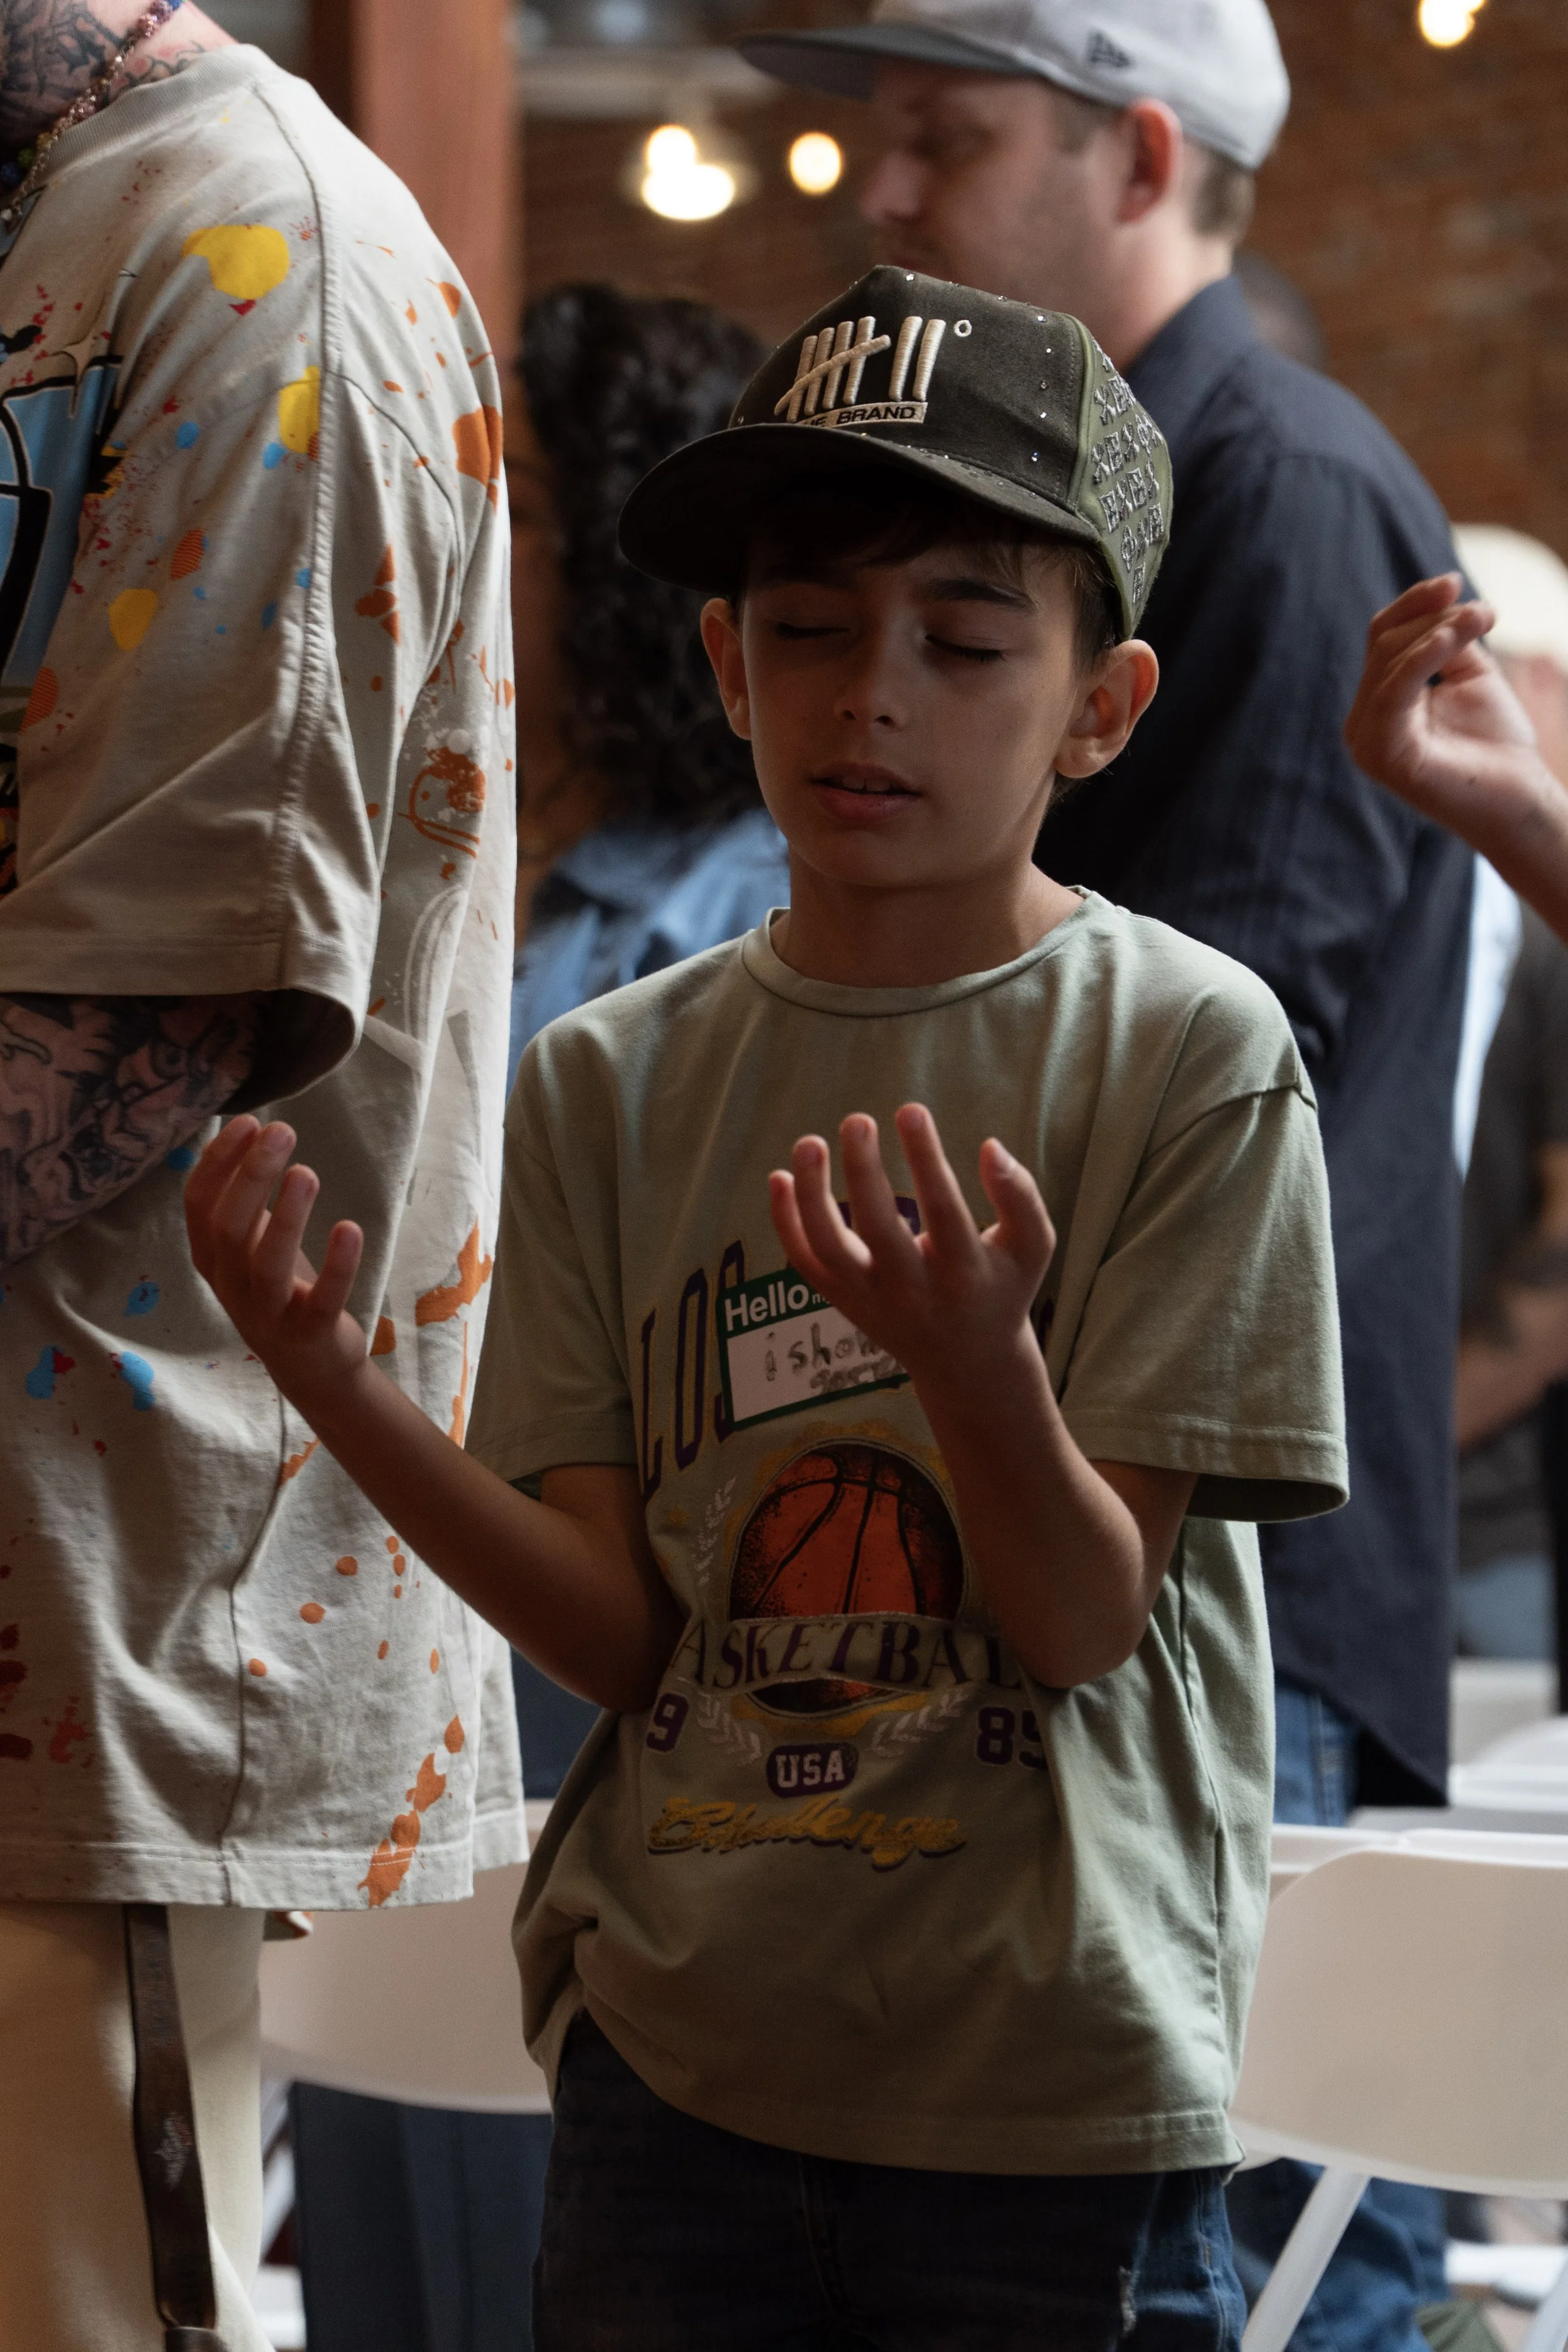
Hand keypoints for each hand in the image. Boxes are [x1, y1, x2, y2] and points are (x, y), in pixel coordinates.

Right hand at [185, 1116, 368, 1411]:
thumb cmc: (279, 1288)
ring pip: (267, 1263)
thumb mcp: (251, 1244)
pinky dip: (337, 1263)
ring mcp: (267, 1312)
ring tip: (305, 1172)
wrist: (309, 1365)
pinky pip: (322, 1297)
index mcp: (211, 1257)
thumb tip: (249, 1130)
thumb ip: (243, 1199)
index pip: (199, 1204)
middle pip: (228, 1227)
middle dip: (252, 1175)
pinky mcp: (310, 1332)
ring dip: (286, 1215)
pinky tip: (349, 1227)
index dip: (219, 1161)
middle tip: (281, 1130)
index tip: (248, 1121)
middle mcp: (230, 1285)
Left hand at [768, 1104, 1054, 1398]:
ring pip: (828, 1249)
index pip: (943, 1211)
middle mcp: (913, 1291)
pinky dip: (785, 1222)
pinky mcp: (844, 1300)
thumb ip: (1020, 1197)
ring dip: (811, 1195)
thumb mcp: (1032, 1247)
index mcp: (964, 1274)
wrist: (967, 1361)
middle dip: (863, 1171)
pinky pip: (805, 1262)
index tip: (911, 1110)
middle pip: (878, 1229)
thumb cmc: (1002, 1288)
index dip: (926, 1158)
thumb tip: (990, 1146)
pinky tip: (780, 1176)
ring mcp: (871, 1299)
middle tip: (857, 1120)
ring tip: (809, 1143)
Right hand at [1345, 572, 1549, 848]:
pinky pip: (1394, 691)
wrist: (1518, 801)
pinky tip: (1456, 636)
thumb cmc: (1497, 745)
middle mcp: (1362, 724)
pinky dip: (1425, 657)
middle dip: (1434, 617)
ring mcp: (1367, 742)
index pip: (1382, 639)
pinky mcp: (1383, 754)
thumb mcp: (1470, 675)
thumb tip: (1444, 599)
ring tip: (1484, 619)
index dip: (1414, 604)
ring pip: (1389, 659)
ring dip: (1440, 631)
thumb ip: (1448, 640)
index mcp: (1378, 705)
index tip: (1455, 581)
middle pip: (1384, 643)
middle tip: (1486, 612)